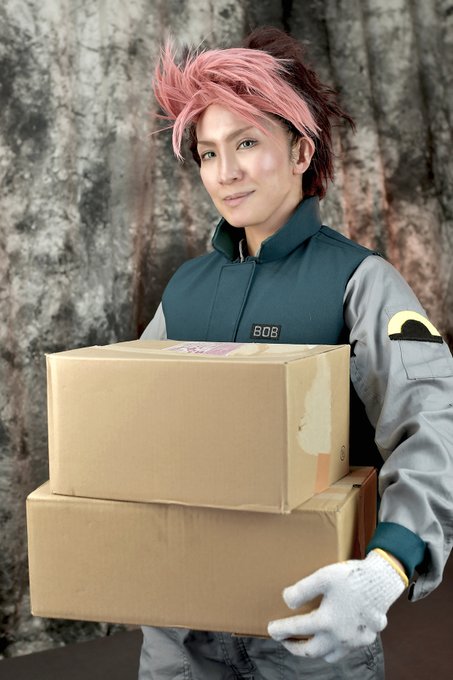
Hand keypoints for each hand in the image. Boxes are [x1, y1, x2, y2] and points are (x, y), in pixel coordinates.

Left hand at [268, 550, 406, 662]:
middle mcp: (339, 637)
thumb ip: (303, 590)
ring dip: (313, 651)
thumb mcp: (324, 576)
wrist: (383, 581)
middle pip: (311, 650)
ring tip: (305, 642)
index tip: (271, 629)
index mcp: (327, 621)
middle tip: (284, 640)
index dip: (281, 629)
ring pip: (328, 655)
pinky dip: (332, 649)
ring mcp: (353, 642)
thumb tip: (286, 601)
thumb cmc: (353, 577)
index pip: (296, 628)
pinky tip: (330, 638)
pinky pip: (344, 651)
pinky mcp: (365, 640)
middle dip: (294, 647)